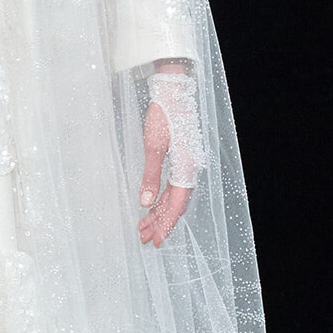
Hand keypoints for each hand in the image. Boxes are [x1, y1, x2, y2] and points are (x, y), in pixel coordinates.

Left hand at [138, 101, 191, 245]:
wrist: (174, 92)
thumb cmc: (164, 116)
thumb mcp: (153, 146)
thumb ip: (150, 176)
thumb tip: (145, 203)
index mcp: (187, 167)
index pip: (177, 204)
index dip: (166, 224)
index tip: (155, 240)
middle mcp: (190, 169)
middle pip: (175, 204)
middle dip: (160, 222)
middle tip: (144, 238)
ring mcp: (186, 165)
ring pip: (173, 197)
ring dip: (159, 213)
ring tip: (143, 227)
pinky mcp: (181, 160)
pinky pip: (172, 186)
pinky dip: (161, 199)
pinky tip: (151, 207)